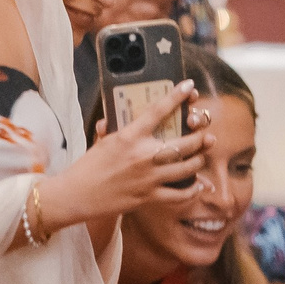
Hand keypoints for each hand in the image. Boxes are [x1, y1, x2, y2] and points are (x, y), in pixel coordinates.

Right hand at [35, 85, 211, 233]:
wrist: (77, 195)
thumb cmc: (88, 167)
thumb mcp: (100, 142)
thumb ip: (110, 130)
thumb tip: (108, 120)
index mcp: (129, 136)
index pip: (158, 111)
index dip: (177, 97)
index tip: (189, 87)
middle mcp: (142, 155)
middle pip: (183, 143)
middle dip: (200, 137)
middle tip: (207, 134)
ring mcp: (148, 177)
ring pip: (186, 168)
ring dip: (199, 160)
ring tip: (203, 156)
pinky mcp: (149, 197)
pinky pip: (179, 194)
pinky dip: (192, 190)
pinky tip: (197, 185)